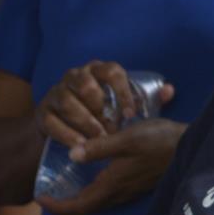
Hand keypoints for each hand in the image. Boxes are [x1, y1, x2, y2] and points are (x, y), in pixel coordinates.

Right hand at [36, 61, 171, 146]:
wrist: (66, 124)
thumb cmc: (104, 111)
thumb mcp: (126, 103)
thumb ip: (149, 98)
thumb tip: (169, 90)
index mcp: (99, 69)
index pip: (112, 72)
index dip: (123, 92)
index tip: (131, 115)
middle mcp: (76, 75)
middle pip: (87, 87)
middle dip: (100, 110)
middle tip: (112, 129)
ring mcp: (57, 92)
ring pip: (69, 103)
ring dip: (85, 123)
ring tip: (99, 139)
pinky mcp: (43, 111)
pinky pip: (52, 122)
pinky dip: (67, 134)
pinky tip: (80, 145)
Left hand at [36, 119, 186, 214]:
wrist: (193, 146)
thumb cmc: (160, 141)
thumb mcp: (128, 138)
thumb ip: (99, 147)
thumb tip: (72, 155)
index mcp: (111, 184)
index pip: (77, 206)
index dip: (56, 206)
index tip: (40, 197)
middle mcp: (119, 193)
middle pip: (86, 208)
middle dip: (66, 205)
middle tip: (50, 194)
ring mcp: (131, 191)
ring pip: (99, 203)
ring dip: (81, 199)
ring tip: (69, 186)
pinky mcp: (139, 185)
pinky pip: (110, 196)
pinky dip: (95, 191)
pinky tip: (97, 175)